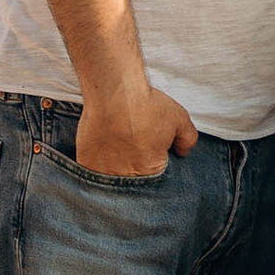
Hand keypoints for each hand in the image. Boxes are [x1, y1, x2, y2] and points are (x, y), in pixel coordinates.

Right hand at [77, 83, 198, 178]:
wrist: (114, 93)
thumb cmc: (144, 104)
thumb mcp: (179, 118)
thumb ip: (187, 139)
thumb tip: (183, 151)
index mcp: (152, 170)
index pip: (155, 178)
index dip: (153, 163)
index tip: (148, 149)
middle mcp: (128, 177)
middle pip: (132, 181)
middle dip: (134, 167)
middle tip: (132, 145)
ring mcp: (105, 174)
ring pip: (112, 179)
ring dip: (115, 168)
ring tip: (117, 147)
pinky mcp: (86, 165)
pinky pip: (92, 174)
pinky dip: (96, 166)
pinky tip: (102, 149)